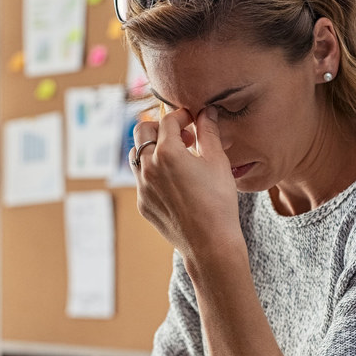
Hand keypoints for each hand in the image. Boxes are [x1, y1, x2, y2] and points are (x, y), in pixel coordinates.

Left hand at [132, 106, 243, 265]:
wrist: (210, 243)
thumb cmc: (218, 201)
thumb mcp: (217, 161)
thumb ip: (209, 132)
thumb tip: (207, 111)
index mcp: (167, 152)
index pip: (168, 120)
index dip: (182, 116)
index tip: (193, 121)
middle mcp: (148, 167)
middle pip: (141, 130)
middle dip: (160, 127)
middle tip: (182, 136)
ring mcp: (142, 187)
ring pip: (137, 155)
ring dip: (152, 148)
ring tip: (176, 157)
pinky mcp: (142, 203)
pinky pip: (141, 179)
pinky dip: (154, 172)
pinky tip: (175, 182)